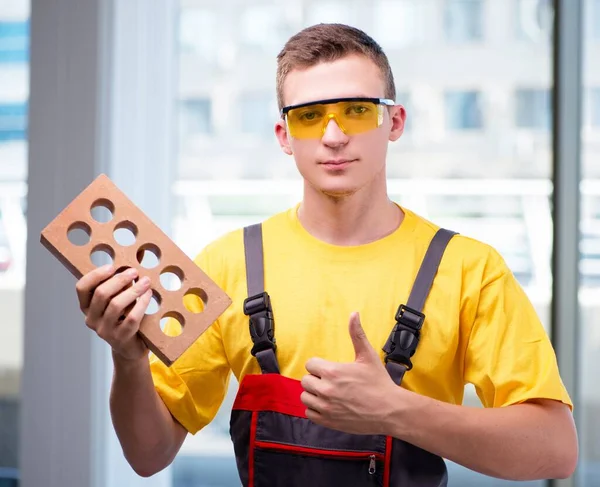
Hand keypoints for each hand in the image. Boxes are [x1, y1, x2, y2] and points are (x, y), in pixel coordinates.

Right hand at [75, 264, 151, 360]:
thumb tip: (137, 254)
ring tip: (146, 282)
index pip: (81, 288)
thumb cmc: (125, 317)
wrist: (131, 347)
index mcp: (87, 307)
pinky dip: (142, 304)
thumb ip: (123, 281)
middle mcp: (91, 319)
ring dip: (133, 290)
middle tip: (134, 272)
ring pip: (116, 305)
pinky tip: (149, 295)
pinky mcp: (120, 338)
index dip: (95, 275)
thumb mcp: (120, 298)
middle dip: (119, 280)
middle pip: (101, 294)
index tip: (112, 266)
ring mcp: (104, 331)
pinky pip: (131, 318)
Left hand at [300, 312, 398, 434]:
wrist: (390, 410)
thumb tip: (354, 314)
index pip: (310, 364)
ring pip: (305, 397)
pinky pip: (309, 414)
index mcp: (332, 372)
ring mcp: (326, 407)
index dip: (319, 365)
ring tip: (328, 393)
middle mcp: (326, 390)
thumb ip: (357, 334)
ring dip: (314, 394)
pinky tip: (328, 405)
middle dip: (316, 379)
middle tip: (331, 381)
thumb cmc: (379, 383)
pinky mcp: (328, 421)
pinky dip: (316, 410)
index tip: (330, 369)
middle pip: (306, 380)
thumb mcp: (368, 356)